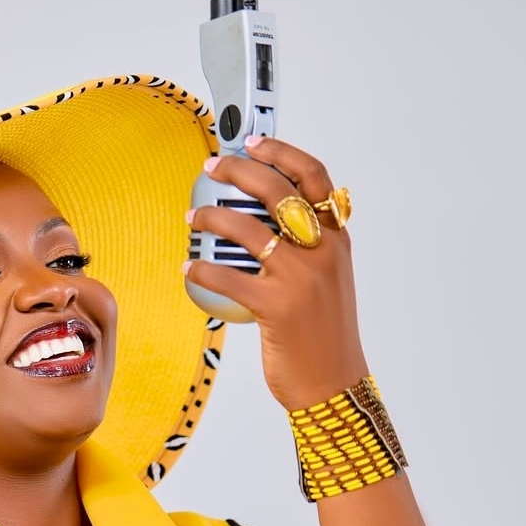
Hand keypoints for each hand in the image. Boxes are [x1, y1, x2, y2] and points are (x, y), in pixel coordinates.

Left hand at [185, 135, 368, 409]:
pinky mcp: (274, 308)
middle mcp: (321, 253)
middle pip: (276, 191)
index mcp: (336, 241)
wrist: (332, 383)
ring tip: (193, 216)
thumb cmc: (324, 335)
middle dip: (239, 171)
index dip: (282, 153)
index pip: (313, 178)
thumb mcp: (329, 282)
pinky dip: (201, 271)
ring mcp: (299, 279)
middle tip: (212, 167)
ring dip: (212, 217)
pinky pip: (226, 278)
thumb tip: (273, 224)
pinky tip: (189, 269)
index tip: (254, 142)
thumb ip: (311, 250)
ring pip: (247, 229)